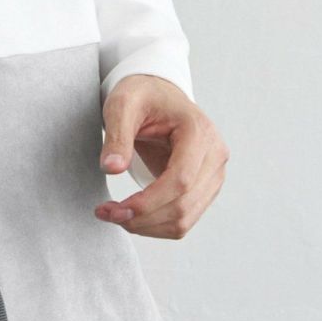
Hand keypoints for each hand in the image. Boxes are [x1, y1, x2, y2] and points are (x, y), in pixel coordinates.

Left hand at [94, 74, 229, 237]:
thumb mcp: (122, 105)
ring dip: (148, 226)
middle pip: (184, 204)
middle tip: (106, 214)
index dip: (149, 202)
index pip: (181, 180)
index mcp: (199, 131)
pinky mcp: (204, 187)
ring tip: (114, 215)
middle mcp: (215, 155)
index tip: (116, 209)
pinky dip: (157, 224)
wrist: (156, 94)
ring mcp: (213, 173)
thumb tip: (112, 169)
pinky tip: (131, 215)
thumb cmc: (142, 95)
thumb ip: (117, 135)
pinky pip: (184, 217)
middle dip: (143, 218)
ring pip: (185, 218)